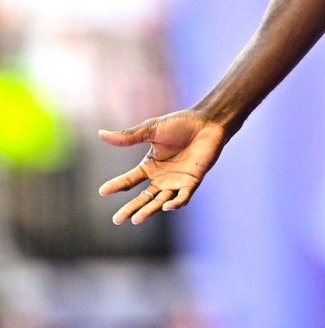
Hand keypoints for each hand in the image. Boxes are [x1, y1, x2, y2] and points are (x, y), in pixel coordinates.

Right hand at [98, 110, 226, 224]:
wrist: (207, 121)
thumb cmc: (180, 123)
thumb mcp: (151, 129)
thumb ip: (128, 136)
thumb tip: (101, 133)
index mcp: (150, 166)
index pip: (130, 180)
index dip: (117, 185)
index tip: (102, 191)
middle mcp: (162, 177)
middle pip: (143, 198)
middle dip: (130, 209)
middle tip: (116, 220)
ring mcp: (177, 181)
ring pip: (160, 201)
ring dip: (148, 210)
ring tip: (135, 219)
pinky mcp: (192, 182)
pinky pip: (182, 197)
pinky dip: (175, 203)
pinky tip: (165, 206)